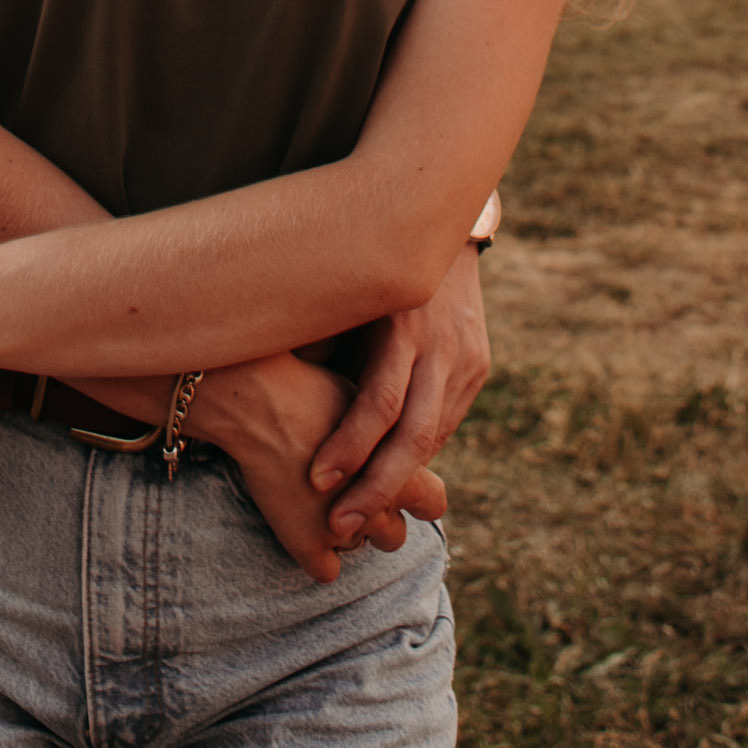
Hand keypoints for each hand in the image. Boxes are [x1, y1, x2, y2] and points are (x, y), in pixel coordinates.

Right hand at [202, 356, 447, 584]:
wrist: (261, 400)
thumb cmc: (311, 388)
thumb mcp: (366, 399)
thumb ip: (389, 430)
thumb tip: (399, 436)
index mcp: (401, 471)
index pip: (433, 503)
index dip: (419, 497)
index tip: (399, 484)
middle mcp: (378, 508)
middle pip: (395, 535)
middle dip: (379, 517)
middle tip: (353, 490)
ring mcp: (341, 530)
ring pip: (358, 548)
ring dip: (347, 533)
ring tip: (323, 501)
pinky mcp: (305, 543)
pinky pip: (325, 571)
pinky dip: (316, 553)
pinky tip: (303, 523)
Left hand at [305, 240, 489, 550]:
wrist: (438, 222)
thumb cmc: (364, 259)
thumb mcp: (343, 293)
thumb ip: (323, 340)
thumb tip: (269, 383)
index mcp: (402, 324)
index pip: (379, 404)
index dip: (348, 446)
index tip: (315, 479)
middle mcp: (441, 345)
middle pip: (412, 435)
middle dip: (374, 486)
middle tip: (338, 524)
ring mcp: (466, 356)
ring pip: (433, 436)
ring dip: (397, 481)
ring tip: (359, 517)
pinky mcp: (478, 364)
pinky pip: (446, 421)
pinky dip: (418, 453)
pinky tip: (391, 478)